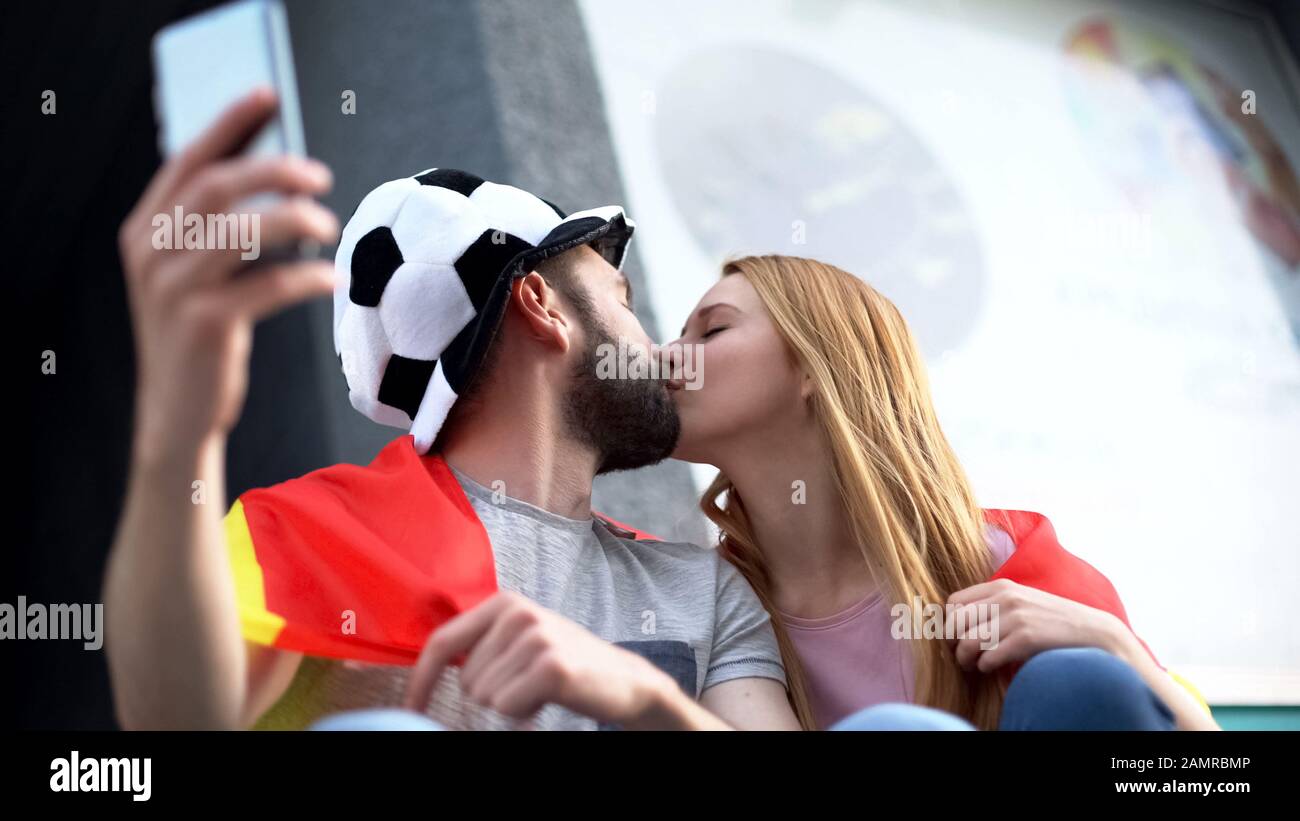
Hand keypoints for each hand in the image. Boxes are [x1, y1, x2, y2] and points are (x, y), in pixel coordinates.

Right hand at [118, 87, 338, 460]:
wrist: (178, 410)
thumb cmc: (202, 331)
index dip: (229, 123)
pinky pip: (267, 286)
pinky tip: (331, 275)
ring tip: (329, 223)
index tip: (269, 95)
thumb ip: (217, 223)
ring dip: (294, 219)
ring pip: (240, 231)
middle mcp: (151, 252)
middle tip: (319, 173)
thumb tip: (278, 168)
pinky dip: (306, 275)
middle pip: (216, 186)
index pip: (188, 160)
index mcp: (145, 228)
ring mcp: (173, 289)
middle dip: (273, 168)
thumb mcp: (195, 271)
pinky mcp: (204, 325)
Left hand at [403, 592, 678, 727]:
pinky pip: (506, 708)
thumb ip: (477, 646)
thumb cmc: (563, 665)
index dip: (419, 679)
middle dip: (490, 694)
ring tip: (540, 689)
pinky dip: (523, 714)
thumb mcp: (519, 641)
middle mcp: (518, 612)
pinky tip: (549, 699)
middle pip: (465, 678)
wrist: (624, 680)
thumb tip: (418, 669)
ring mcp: (537, 637)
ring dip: (510, 704)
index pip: (441, 642)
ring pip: (484, 696)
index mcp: (503, 603)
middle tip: (528, 684)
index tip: (409, 708)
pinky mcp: (552, 666)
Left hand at [945, 579, 1126, 673]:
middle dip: (952, 643)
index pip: (954, 602)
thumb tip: (954, 622)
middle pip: (956, 622)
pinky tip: (992, 667)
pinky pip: (988, 657)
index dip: (949, 622)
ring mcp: (1016, 617)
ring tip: (973, 665)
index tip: (955, 637)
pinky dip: (985, 666)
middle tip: (960, 656)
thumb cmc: (1051, 621)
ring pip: (968, 641)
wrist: (1092, 632)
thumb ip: (992, 605)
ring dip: (966, 659)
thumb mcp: (1021, 602)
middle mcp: (1006, 598)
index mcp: (1001, 586)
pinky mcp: (1026, 638)